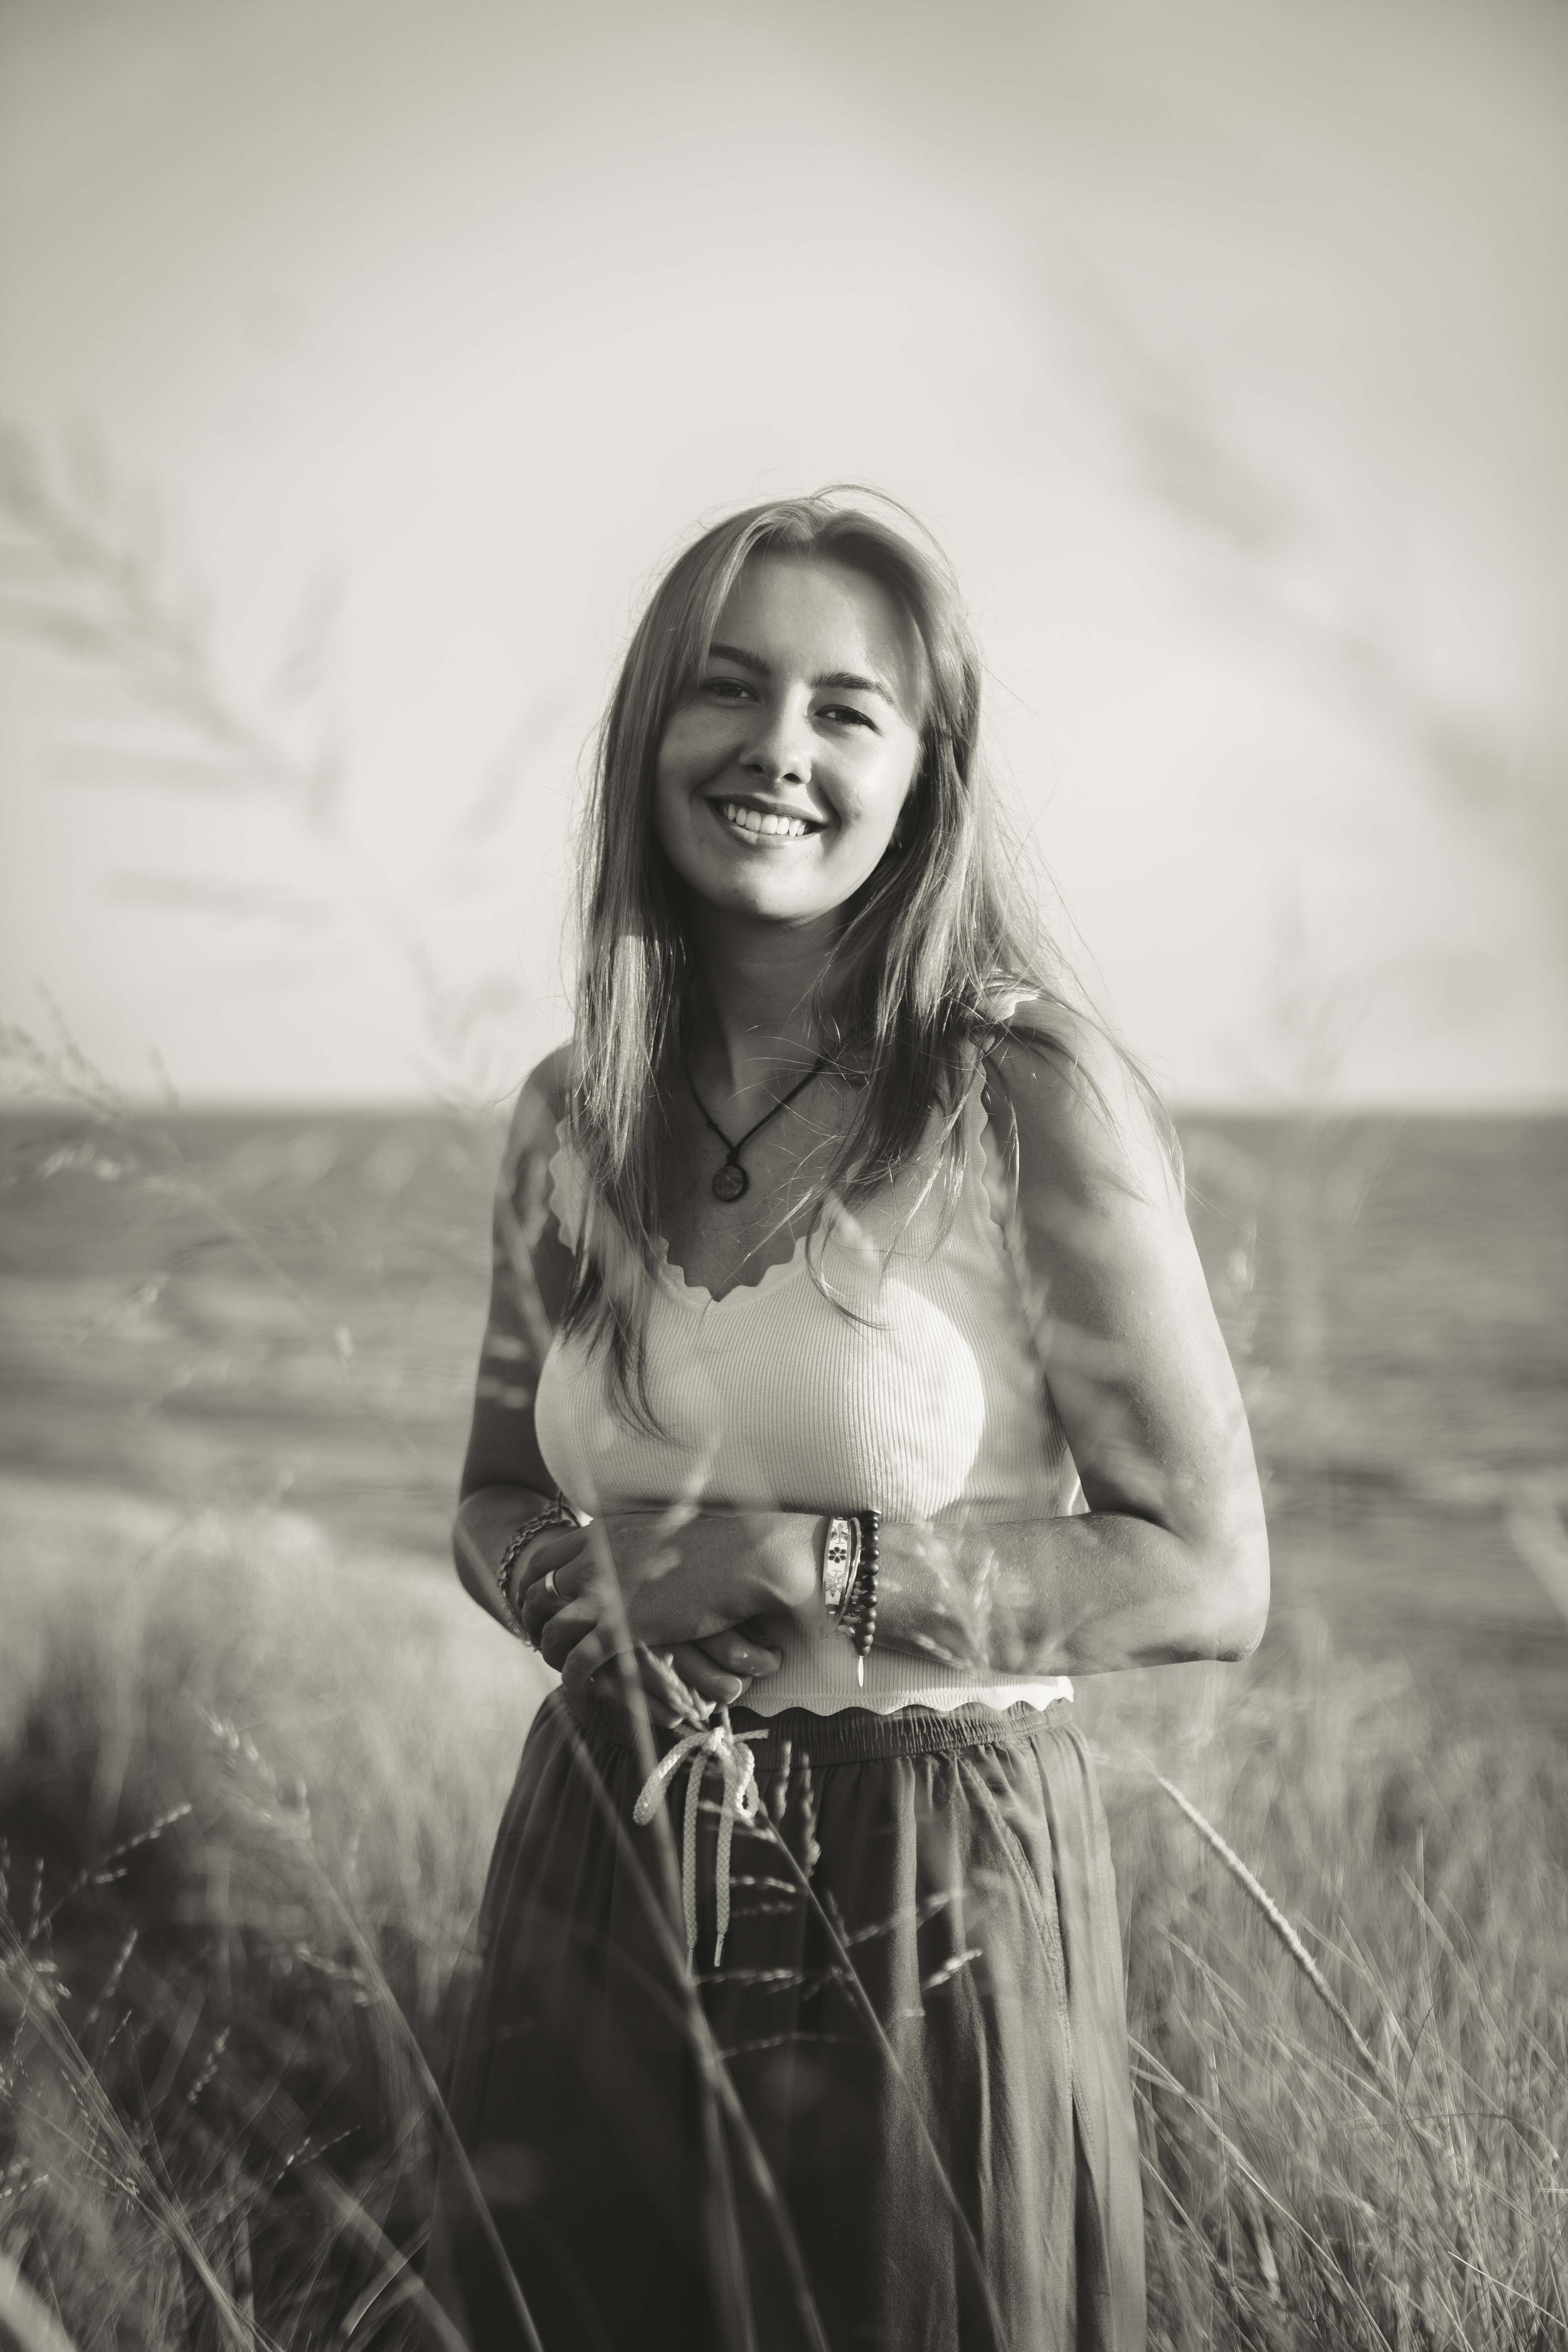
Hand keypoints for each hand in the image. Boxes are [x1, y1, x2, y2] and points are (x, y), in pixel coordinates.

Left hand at [510, 1507, 811, 1709]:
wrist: (743, 1557)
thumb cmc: (715, 1542)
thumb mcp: (659, 1528)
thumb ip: (632, 1539)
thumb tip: (628, 1546)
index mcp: (600, 1533)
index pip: (542, 1559)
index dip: (532, 1584)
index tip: (539, 1604)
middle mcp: (592, 1561)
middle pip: (536, 1595)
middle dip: (532, 1620)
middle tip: (540, 1638)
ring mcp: (603, 1595)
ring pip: (551, 1631)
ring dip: (550, 1651)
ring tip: (559, 1664)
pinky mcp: (619, 1628)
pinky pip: (577, 1660)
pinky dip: (572, 1677)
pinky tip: (579, 1686)